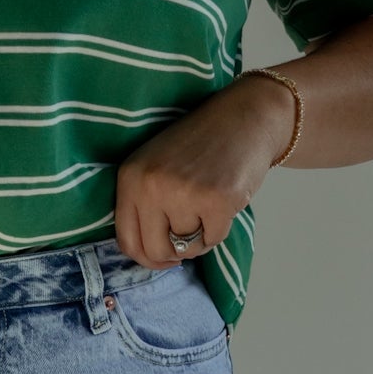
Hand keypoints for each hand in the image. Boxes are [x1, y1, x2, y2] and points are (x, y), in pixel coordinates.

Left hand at [112, 74, 296, 267]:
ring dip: (200, 236)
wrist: (245, 116)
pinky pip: (213, 240)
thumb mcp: (156, 167)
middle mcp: (152, 185)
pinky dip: (220, 228)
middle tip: (190, 234)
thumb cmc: (199, 145)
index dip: (147, 257)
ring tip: (208, 207)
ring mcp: (184, 192)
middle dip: (174, 253)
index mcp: (131, 177)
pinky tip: (223, 202)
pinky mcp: (216, 200)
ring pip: (186, 248)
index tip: (163, 256)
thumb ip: (144, 206)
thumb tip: (149, 257)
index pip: (127, 241)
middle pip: (155, 251)